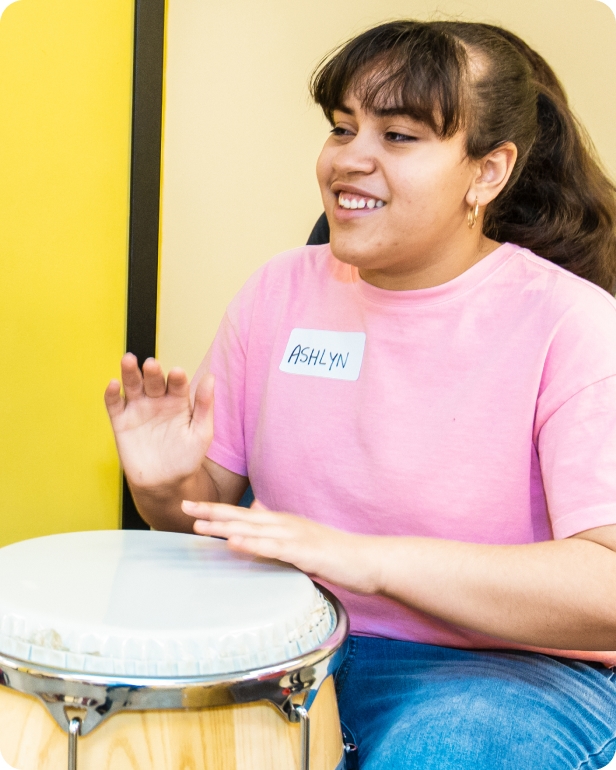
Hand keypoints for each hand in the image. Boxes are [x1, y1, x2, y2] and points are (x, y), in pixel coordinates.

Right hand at [105, 353, 213, 489]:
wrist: (164, 484)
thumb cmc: (187, 458)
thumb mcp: (201, 433)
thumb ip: (205, 406)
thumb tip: (211, 377)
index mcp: (179, 401)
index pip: (178, 384)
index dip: (177, 378)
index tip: (177, 373)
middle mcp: (158, 400)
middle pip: (154, 381)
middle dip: (152, 372)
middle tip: (151, 365)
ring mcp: (139, 409)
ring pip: (133, 386)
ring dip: (130, 373)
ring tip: (129, 360)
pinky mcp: (121, 421)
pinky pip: (114, 405)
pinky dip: (111, 394)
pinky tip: (113, 384)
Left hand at [182, 499, 383, 594]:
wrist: (367, 560)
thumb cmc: (334, 555)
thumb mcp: (300, 542)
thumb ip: (277, 536)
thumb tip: (257, 527)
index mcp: (282, 522)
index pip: (242, 515)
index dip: (216, 510)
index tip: (191, 507)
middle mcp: (285, 524)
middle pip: (241, 517)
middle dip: (211, 512)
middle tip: (184, 507)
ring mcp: (294, 536)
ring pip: (252, 529)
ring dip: (224, 526)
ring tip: (199, 525)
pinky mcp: (304, 552)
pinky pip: (273, 548)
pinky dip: (251, 544)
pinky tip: (233, 543)